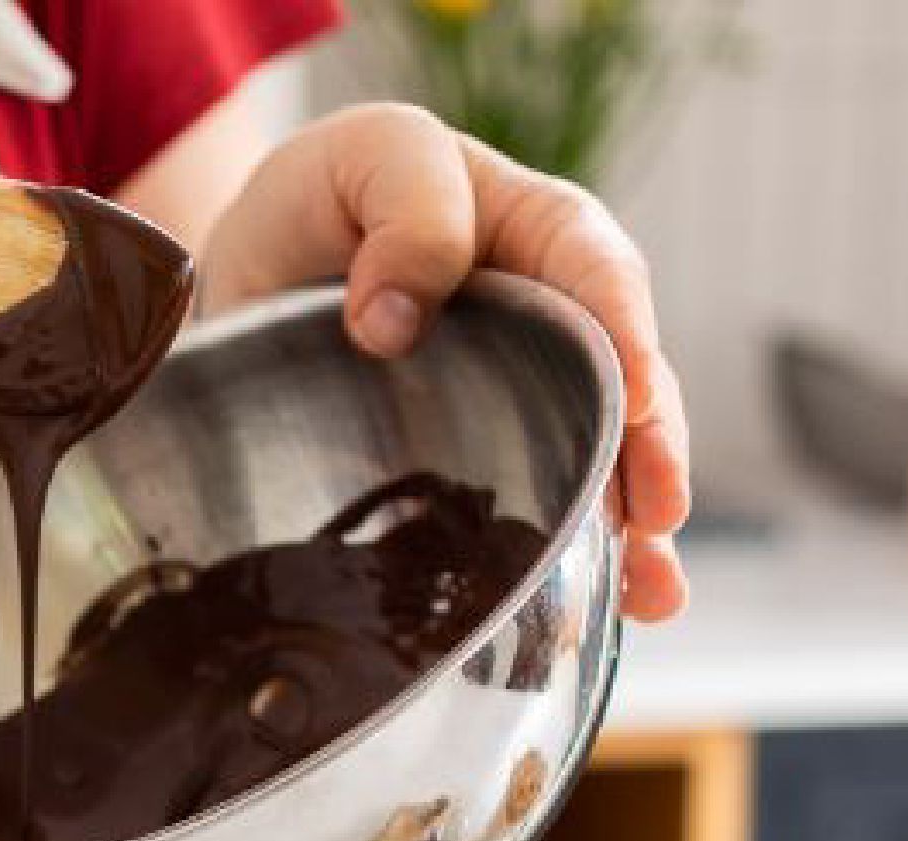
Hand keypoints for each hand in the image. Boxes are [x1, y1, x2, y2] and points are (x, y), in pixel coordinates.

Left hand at [195, 103, 691, 621]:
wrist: (249, 272)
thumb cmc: (327, 194)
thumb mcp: (369, 158)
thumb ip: (408, 209)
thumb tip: (394, 319)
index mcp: (542, 232)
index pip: (601, 280)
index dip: (626, 342)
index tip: (637, 404)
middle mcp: (550, 323)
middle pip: (621, 388)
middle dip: (648, 457)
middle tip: (658, 518)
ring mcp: (519, 399)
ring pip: (594, 463)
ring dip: (626, 533)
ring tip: (647, 593)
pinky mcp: (475, 461)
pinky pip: (530, 510)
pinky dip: (566, 563)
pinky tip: (595, 615)